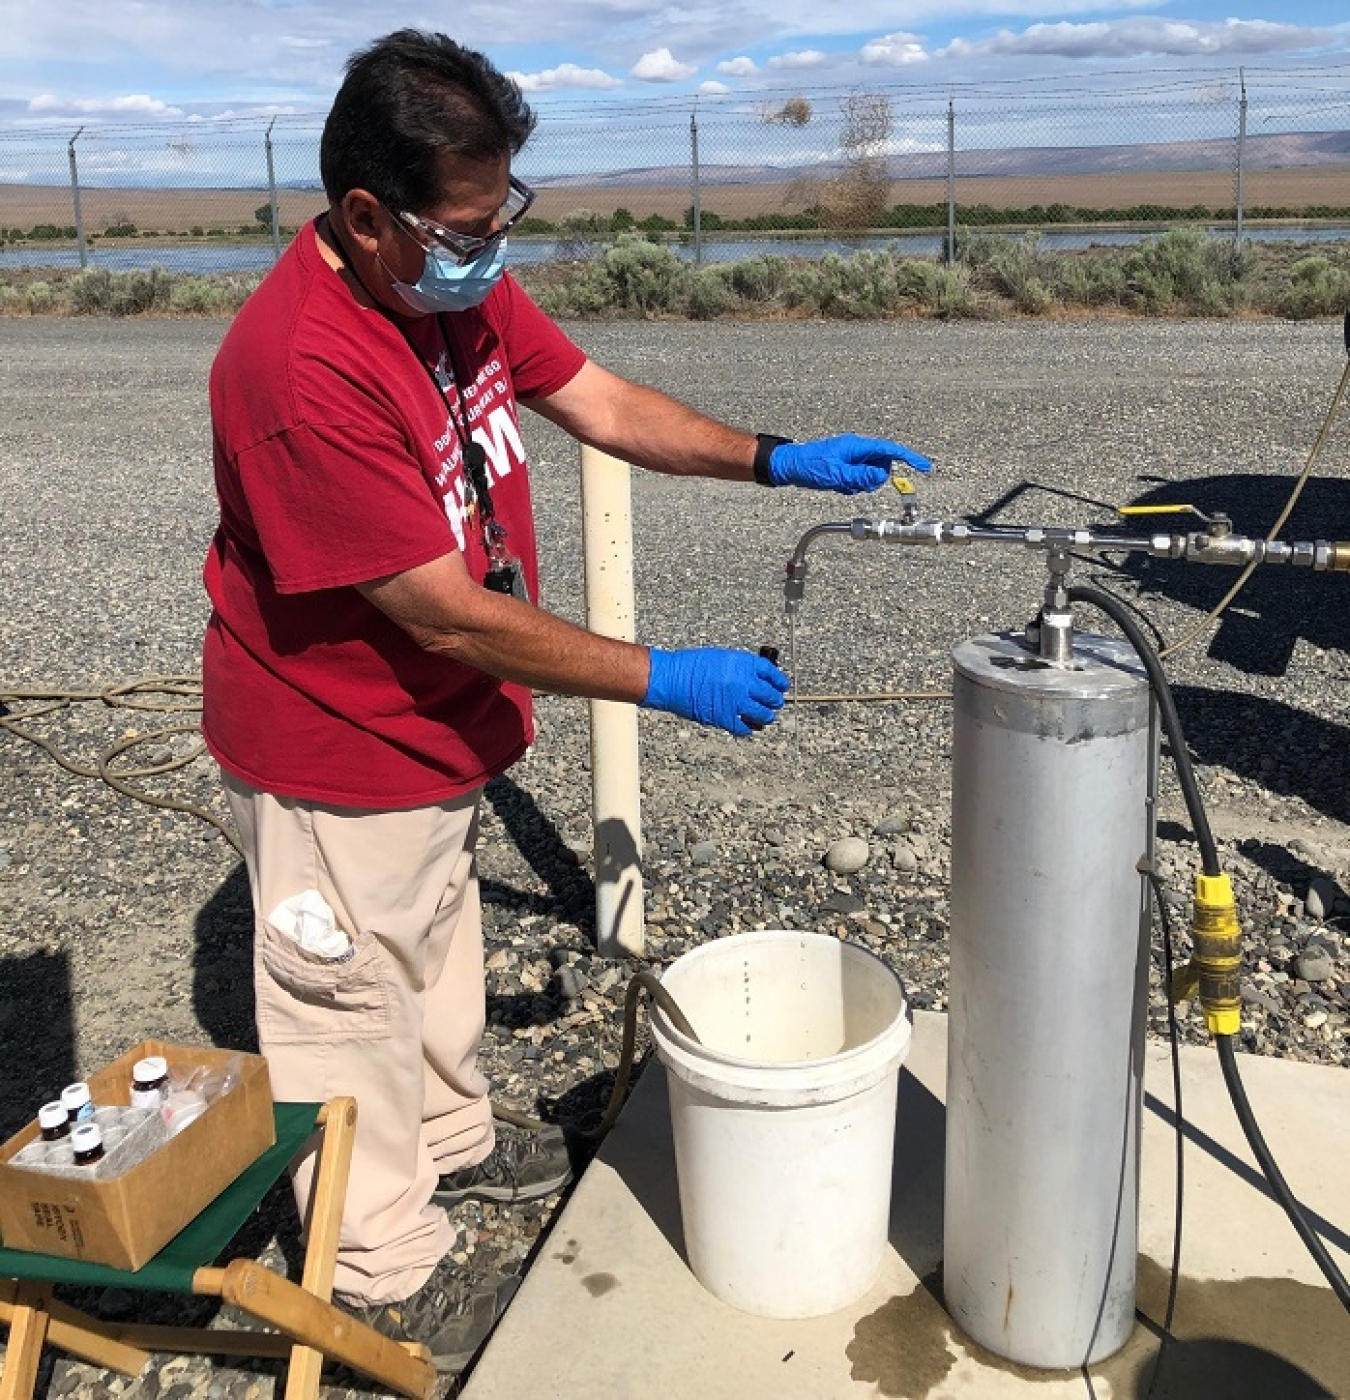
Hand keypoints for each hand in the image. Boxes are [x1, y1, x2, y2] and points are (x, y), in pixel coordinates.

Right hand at [641, 647, 789, 736]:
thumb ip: (740, 669)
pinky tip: (747, 726)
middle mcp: (743, 682)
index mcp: (742, 664)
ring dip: (766, 717)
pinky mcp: (725, 718)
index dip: (779, 681)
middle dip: (775, 701)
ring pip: (763, 714)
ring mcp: (736, 701)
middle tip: (775, 703)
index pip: (771, 673)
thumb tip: (753, 680)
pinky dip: (748, 728)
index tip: (781, 686)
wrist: (671, 678)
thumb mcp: (722, 658)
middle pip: (770, 695)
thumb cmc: (689, 667)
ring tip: (766, 717)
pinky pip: (744, 728)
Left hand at [768, 433, 932, 493]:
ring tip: (841, 484)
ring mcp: (851, 458)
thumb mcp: (836, 475)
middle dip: (874, 478)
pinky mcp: (845, 466)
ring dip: (860, 484)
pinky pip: (858, 478)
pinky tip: (837, 485)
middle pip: (881, 465)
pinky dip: (851, 485)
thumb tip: (883, 475)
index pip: (889, 450)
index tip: (923, 467)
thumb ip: (861, 476)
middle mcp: (856, 450)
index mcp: (857, 446)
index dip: (908, 458)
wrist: (788, 466)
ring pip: (870, 474)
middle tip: (855, 484)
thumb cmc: (809, 466)